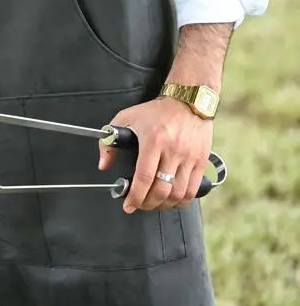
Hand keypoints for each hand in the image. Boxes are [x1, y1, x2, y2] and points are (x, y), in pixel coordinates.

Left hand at [99, 96, 213, 213]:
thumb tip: (104, 165)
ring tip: (154, 203)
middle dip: (147, 204)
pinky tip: (172, 200)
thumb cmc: (156, 110)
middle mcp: (173, 150)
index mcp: (153, 140)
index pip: (144, 177)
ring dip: (164, 205)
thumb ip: (110, 141)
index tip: (128, 205)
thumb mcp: (127, 118)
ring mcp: (189, 157)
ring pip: (178, 194)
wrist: (188, 100)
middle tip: (140, 205)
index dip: (135, 196)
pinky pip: (193, 190)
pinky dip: (182, 201)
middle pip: (161, 190)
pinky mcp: (201, 161)